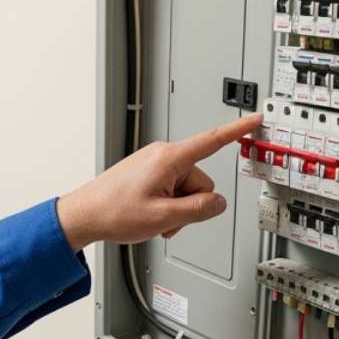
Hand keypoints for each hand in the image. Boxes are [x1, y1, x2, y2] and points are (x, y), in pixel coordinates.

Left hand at [56, 113, 262, 251]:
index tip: (255, 119)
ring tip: (152, 217)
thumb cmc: (113, 212)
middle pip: (199, 180)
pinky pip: (170, 189)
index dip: (237, 130)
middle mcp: (161, 155)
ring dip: (176, 208)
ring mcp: (153, 164)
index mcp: (168, 158)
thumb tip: (217, 203)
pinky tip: (148, 214)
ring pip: (185, 189)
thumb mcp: (164, 218)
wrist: (83, 216)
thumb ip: (198, 211)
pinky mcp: (146, 172)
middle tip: (166, 217)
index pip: (212, 140)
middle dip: (190, 204)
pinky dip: (165, 205)